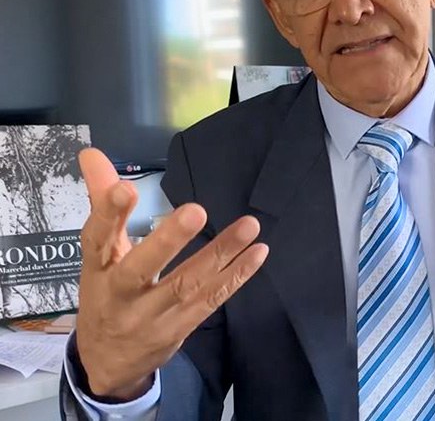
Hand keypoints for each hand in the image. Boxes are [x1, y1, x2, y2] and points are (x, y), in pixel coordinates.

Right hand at [75, 148, 268, 399]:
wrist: (107, 364)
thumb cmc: (106, 295)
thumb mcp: (99, 254)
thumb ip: (102, 201)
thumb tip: (92, 152)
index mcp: (97, 270)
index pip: (97, 241)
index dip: (108, 215)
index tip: (126, 188)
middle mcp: (120, 296)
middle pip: (139, 269)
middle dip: (167, 241)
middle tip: (195, 210)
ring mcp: (151, 317)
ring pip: (186, 284)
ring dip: (221, 254)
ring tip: (249, 225)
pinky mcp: (180, 328)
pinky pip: (211, 301)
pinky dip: (236, 277)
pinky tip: (258, 252)